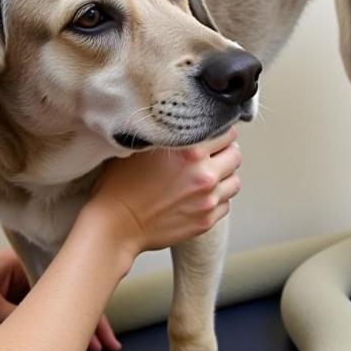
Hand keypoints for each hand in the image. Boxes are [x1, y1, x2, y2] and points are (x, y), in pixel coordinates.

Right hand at [88, 128, 241, 256]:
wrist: (115, 225)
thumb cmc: (121, 184)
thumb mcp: (140, 148)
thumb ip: (169, 135)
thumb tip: (187, 126)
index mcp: (190, 151)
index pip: (226, 133)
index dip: (216, 133)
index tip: (208, 138)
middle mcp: (204, 174)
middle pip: (235, 155)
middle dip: (224, 153)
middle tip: (209, 157)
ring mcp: (207, 200)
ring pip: (235, 181)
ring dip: (224, 177)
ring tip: (206, 178)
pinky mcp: (206, 221)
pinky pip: (226, 205)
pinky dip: (217, 199)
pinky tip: (198, 197)